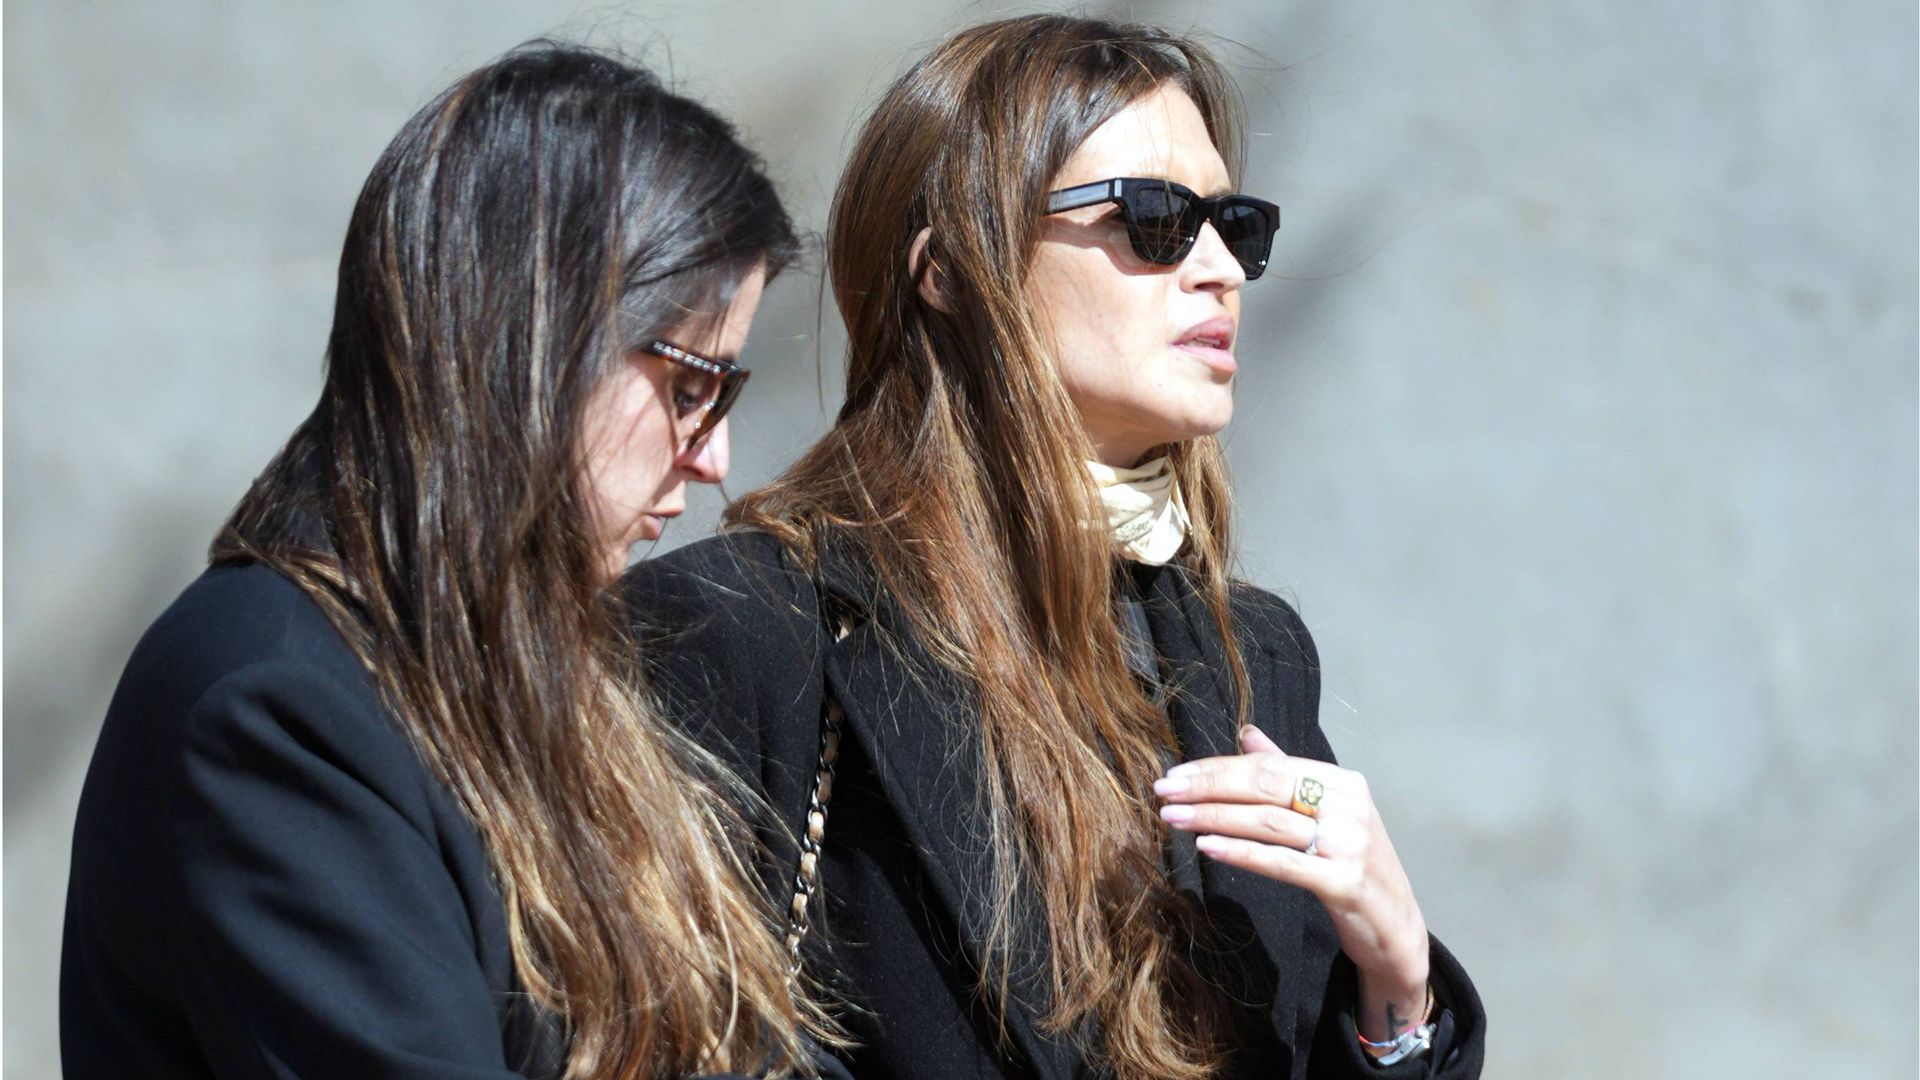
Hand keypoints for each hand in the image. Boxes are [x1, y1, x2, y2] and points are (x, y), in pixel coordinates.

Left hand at [1153, 725, 1430, 1041]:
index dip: (1219, 768)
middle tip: (1164, 791)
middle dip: (1209, 787)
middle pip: (1266, 787)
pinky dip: (1241, 851)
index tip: (1177, 774)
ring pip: (1268, 822)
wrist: (1396, 927)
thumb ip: (1288, 771)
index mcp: (1343, 782)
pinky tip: (1207, 846)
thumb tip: (1247, 732)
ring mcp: (1348, 844)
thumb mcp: (1328, 812)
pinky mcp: (1343, 882)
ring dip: (1213, 817)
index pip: (1270, 765)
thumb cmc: (1353, 866)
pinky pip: (1282, 863)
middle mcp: (1349, 806)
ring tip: (1173, 818)